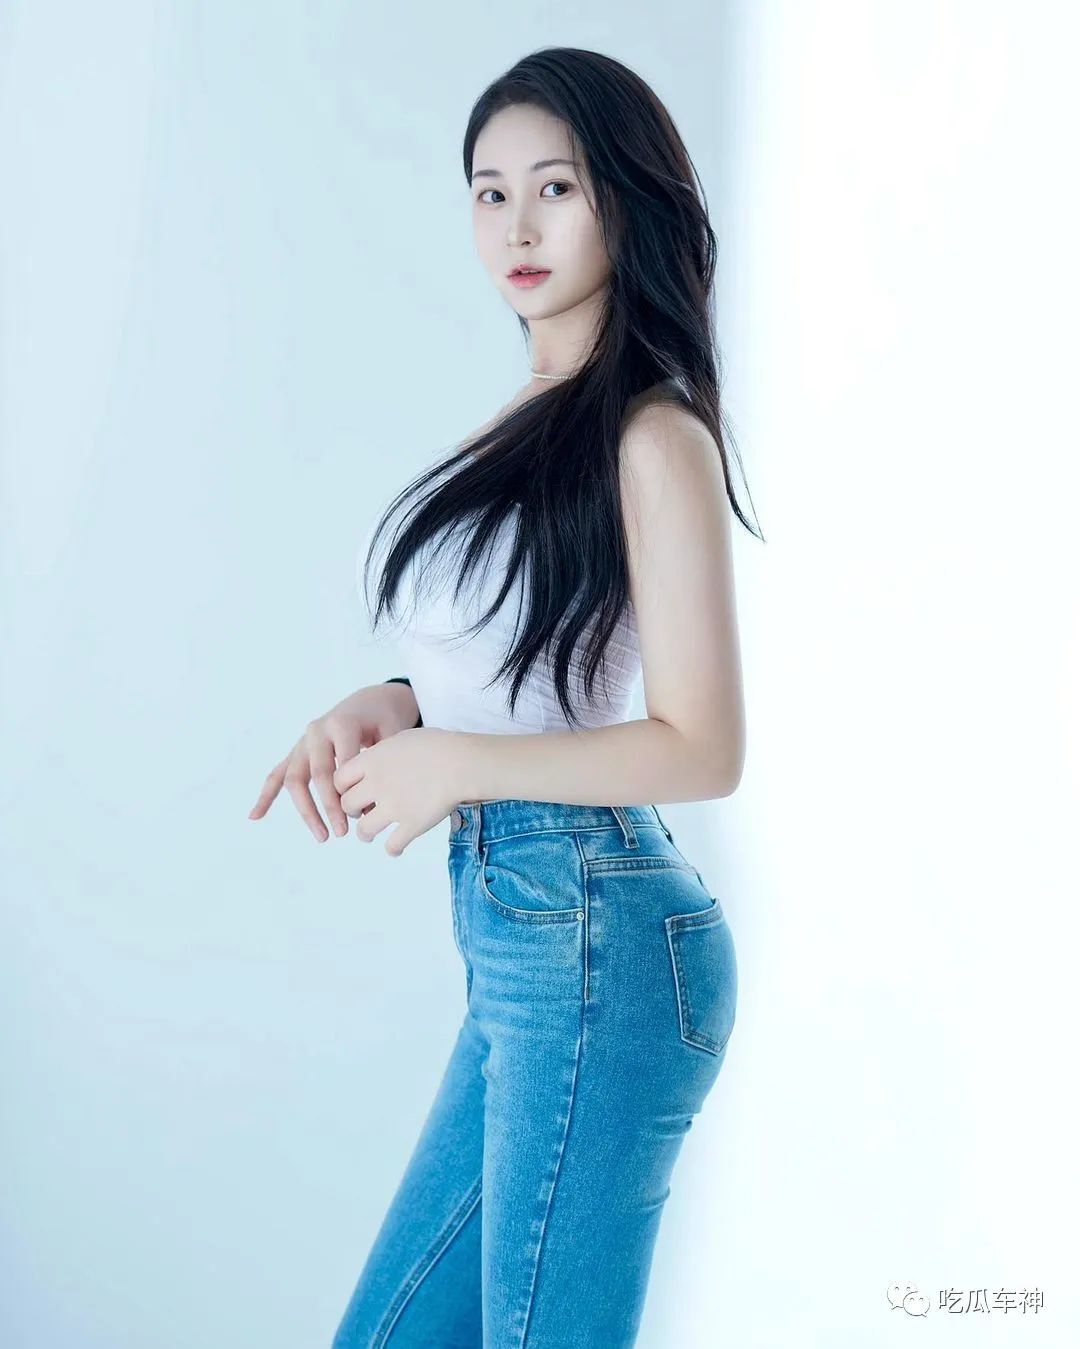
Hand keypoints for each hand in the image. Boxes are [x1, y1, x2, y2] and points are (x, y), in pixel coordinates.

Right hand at [248, 682, 420, 841]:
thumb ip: (383, 764)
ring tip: (322, 836)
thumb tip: (369, 810)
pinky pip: (278, 774)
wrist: (370, 700)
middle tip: (343, 832)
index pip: (341, 764)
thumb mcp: (393, 733)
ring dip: (305, 810)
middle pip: (317, 774)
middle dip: (329, 806)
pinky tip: (255, 816)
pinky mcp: (297, 751)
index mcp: (341, 723)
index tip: (363, 815)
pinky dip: (266, 794)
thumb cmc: (384, 719)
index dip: (350, 791)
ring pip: (294, 779)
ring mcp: (303, 741)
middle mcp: (317, 730)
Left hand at [333, 726, 467, 855]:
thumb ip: (383, 753)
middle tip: (359, 812)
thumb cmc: (437, 746)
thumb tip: (376, 761)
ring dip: (365, 834)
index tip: (350, 791)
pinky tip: (396, 847)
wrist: (460, 762)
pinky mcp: (412, 825)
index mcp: (372, 761)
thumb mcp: (401, 738)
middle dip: (351, 811)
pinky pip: (392, 846)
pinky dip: (392, 849)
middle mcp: (377, 785)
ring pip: (364, 830)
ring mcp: (393, 807)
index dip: (342, 788)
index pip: (339, 779)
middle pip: (347, 805)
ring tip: (369, 835)